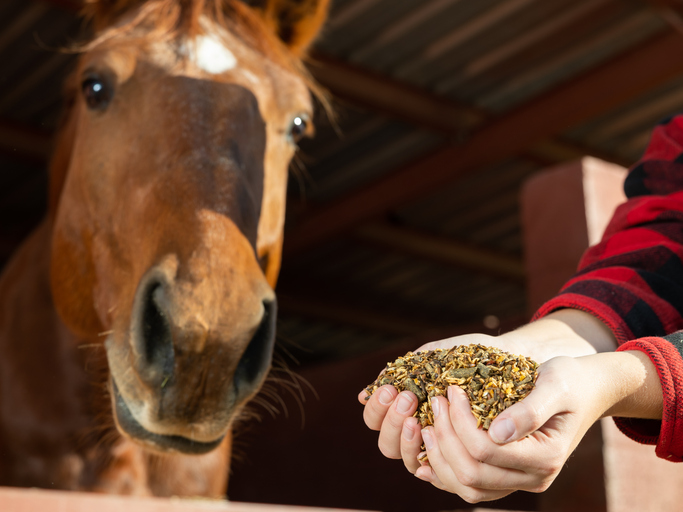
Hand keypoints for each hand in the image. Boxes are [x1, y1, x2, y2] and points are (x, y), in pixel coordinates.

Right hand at [357, 333, 499, 467]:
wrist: (508, 357)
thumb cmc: (467, 355)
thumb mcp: (431, 358)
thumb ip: (399, 375)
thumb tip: (362, 395)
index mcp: (404, 407)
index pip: (375, 420)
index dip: (376, 409)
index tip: (391, 390)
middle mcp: (416, 430)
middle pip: (386, 445)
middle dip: (391, 422)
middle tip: (408, 399)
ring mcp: (438, 446)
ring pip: (408, 461)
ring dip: (408, 439)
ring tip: (420, 417)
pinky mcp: (463, 458)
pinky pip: (440, 472)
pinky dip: (433, 458)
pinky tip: (436, 438)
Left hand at [358, 309, 616, 465]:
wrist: (586, 389)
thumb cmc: (570, 379)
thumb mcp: (555, 384)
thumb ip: (529, 409)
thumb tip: (497, 432)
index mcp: (546, 456)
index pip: (485, 450)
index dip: (459, 422)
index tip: (450, 390)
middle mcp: (534, 477)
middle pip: (472, 473)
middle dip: (445, 436)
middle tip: (436, 401)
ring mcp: (520, 481)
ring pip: (467, 487)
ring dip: (440, 457)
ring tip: (429, 423)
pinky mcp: (508, 476)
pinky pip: (470, 486)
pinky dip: (445, 471)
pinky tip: (428, 449)